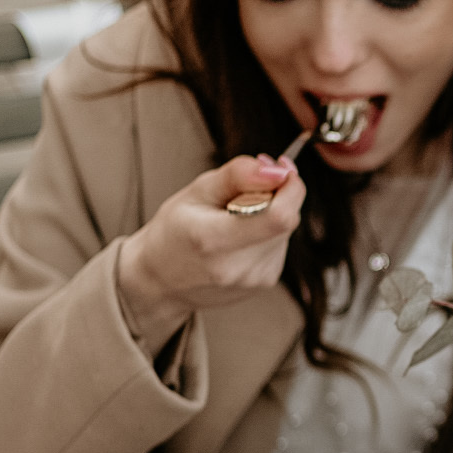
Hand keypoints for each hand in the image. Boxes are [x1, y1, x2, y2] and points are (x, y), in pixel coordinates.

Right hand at [115, 154, 305, 351]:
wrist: (161, 281)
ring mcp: (254, 279)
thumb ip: (238, 176)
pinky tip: (240, 237)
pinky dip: (267, 233)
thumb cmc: (173, 232)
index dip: (290, 187)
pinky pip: (280, 245)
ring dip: (270, 215)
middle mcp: (239, 267)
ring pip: (286, 231)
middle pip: (287, 219)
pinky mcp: (265, 283)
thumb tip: (277, 170)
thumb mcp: (195, 191)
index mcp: (215, 240)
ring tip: (234, 218)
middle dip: (277, 195)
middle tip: (246, 189)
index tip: (279, 169)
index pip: (279, 216)